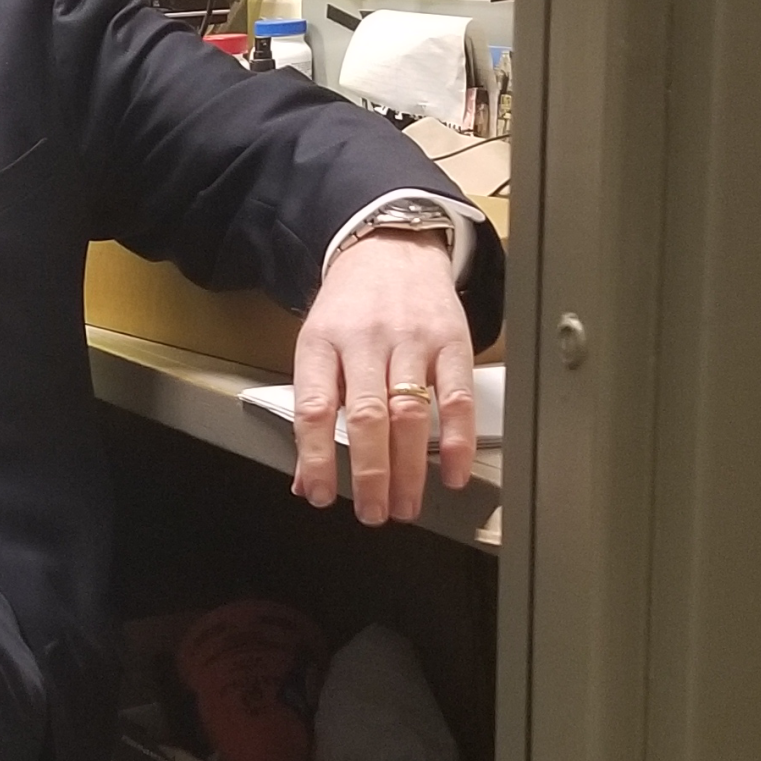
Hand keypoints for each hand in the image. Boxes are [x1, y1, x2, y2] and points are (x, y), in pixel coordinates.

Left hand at [290, 229, 475, 524]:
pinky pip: (455, 397)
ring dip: (409, 468)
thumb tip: (304, 479)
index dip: (315, 456)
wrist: (391, 246)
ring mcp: (410, 340)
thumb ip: (313, 409)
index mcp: (322, 342)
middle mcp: (365, 341)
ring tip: (405, 505)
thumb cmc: (351, 305)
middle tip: (373, 513)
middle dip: (370, 474)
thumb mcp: (317, 344)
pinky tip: (452, 474)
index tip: (320, 495)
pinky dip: (456, 441)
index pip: (314, 408)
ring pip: (409, 413)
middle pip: (367, 417)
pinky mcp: (450, 341)